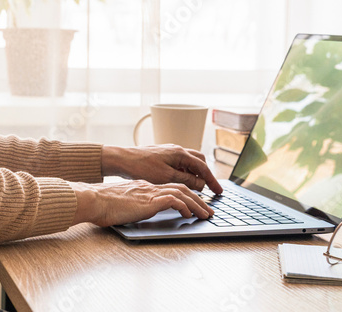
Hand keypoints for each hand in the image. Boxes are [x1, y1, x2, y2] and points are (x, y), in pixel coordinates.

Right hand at [70, 180, 214, 226]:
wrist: (94, 199)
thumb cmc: (103, 204)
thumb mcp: (123, 203)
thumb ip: (134, 204)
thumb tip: (138, 211)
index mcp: (146, 187)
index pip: (172, 188)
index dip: (186, 195)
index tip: (196, 204)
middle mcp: (151, 187)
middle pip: (182, 189)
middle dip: (198, 199)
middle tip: (209, 211)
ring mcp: (150, 193)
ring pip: (182, 194)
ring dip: (197, 205)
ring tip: (206, 215)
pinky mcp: (149, 201)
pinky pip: (172, 201)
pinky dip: (183, 206)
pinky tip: (188, 215)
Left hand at [102, 144, 223, 193]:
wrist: (122, 159)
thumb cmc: (142, 167)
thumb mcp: (166, 177)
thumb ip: (186, 180)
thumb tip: (200, 184)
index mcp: (180, 153)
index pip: (203, 167)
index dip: (212, 180)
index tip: (219, 191)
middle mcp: (177, 150)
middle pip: (199, 162)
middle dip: (206, 175)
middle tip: (210, 188)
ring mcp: (170, 152)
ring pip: (189, 162)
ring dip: (195, 174)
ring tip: (196, 187)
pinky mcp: (163, 155)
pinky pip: (180, 163)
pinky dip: (185, 172)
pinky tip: (181, 181)